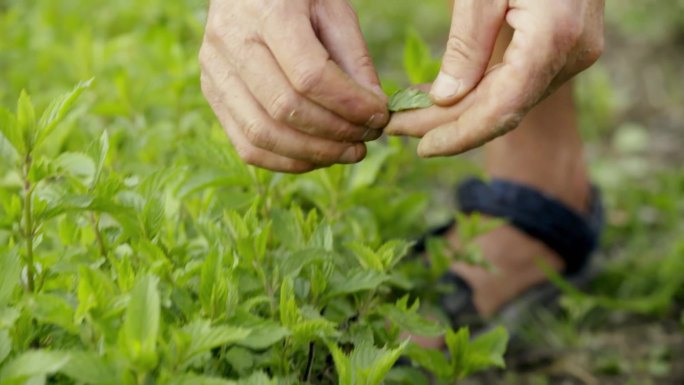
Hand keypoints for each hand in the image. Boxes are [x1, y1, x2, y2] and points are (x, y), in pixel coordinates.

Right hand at [200, 0, 388, 172]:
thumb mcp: (334, 9)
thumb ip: (354, 58)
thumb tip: (373, 112)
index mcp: (268, 11)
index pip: (310, 76)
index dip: (350, 105)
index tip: (380, 116)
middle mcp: (231, 40)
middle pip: (286, 108)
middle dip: (336, 132)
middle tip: (368, 137)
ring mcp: (214, 69)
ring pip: (262, 134)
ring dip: (313, 153)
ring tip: (348, 152)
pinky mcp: (211, 92)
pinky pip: (245, 144)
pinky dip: (285, 161)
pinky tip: (317, 158)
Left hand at [386, 0, 604, 156]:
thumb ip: (467, 45)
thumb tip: (445, 100)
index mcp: (552, 38)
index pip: (501, 110)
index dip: (459, 136)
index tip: (420, 148)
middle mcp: (571, 54)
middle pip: (502, 109)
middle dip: (447, 123)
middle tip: (399, 127)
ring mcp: (574, 53)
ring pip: (510, 99)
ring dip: (460, 111)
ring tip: (411, 114)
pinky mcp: (567, 48)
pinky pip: (519, 82)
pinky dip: (480, 92)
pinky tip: (444, 96)